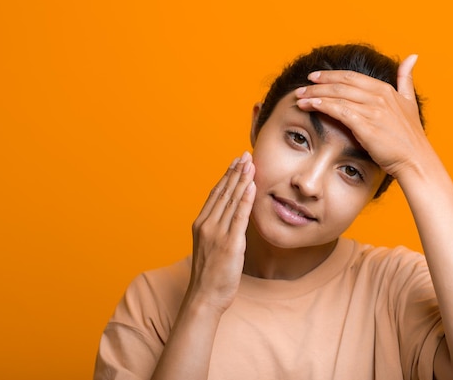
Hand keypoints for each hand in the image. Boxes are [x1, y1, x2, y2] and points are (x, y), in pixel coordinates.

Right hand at [188, 152, 255, 311]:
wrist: (204, 297)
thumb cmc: (209, 275)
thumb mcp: (209, 246)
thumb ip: (217, 229)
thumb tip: (230, 216)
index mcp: (201, 223)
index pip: (215, 193)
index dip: (227, 175)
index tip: (236, 161)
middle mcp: (207, 224)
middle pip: (224, 192)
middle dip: (236, 171)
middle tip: (245, 154)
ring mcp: (217, 233)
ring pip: (232, 200)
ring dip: (242, 180)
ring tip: (251, 163)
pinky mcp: (229, 243)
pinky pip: (239, 217)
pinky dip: (245, 199)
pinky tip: (251, 186)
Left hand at [295, 55, 429, 177]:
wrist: (415, 160)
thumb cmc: (410, 136)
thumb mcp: (410, 101)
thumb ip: (406, 78)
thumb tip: (412, 56)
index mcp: (385, 89)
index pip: (351, 77)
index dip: (331, 75)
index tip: (314, 77)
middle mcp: (378, 96)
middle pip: (341, 84)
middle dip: (318, 84)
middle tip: (301, 87)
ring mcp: (373, 110)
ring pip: (337, 96)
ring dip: (315, 95)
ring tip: (300, 98)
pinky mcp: (366, 126)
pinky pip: (339, 111)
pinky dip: (323, 106)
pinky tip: (310, 106)